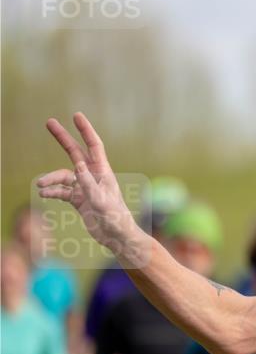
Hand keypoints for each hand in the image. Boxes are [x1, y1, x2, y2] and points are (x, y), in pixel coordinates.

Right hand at [37, 113, 142, 260]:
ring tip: (40, 185)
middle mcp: (94, 177)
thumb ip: (90, 185)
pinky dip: (53, 192)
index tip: (76, 115)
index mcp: (103, 173)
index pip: (93, 146)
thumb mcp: (102, 202)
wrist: (117, 238)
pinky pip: (62, 192)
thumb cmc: (116, 219)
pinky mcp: (80, 200)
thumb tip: (77, 166)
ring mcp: (85, 188)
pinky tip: (44, 195)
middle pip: (75, 152)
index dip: (85, 130)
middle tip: (48, 122)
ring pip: (63, 176)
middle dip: (63, 138)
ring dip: (50, 179)